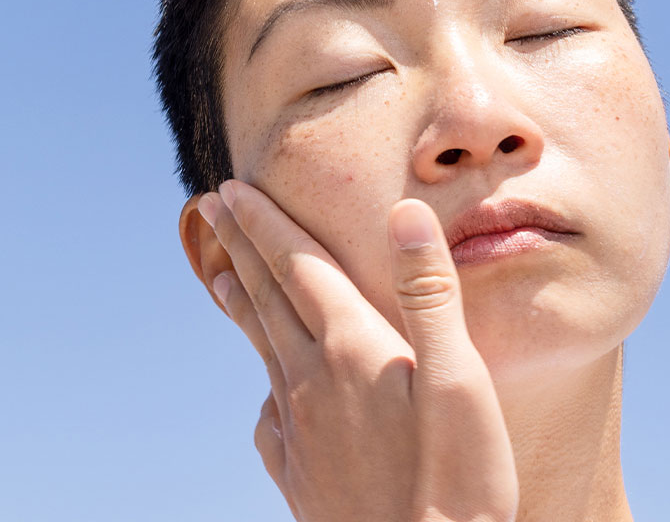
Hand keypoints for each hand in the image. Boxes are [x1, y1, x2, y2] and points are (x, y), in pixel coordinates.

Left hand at [197, 180, 518, 521]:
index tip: (231, 189)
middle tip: (208, 207)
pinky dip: (262, 380)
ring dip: (240, 301)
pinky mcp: (297, 471)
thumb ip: (429, 293)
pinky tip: (266, 387)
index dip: (264, 223)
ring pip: (261, 347)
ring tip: (219, 275)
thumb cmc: (456, 481)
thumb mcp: (461, 380)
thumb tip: (403, 211)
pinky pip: (268, 410)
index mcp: (350, 346)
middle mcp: (310, 380)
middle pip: (266, 296)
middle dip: (239, 245)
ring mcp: (297, 428)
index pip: (297, 265)